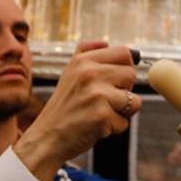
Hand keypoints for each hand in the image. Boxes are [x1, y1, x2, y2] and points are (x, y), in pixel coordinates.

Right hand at [15, 41, 138, 180]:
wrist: (46, 138)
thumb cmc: (63, 107)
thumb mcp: (69, 73)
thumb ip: (87, 53)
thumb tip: (107, 42)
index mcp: (83, 60)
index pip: (124, 53)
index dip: (124, 68)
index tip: (113, 81)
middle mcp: (89, 73)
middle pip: (131, 74)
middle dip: (123, 90)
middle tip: (102, 100)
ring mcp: (96, 94)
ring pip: (134, 100)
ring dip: (121, 111)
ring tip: (99, 113)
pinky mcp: (102, 116)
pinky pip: (125, 121)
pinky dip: (114, 127)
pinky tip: (96, 126)